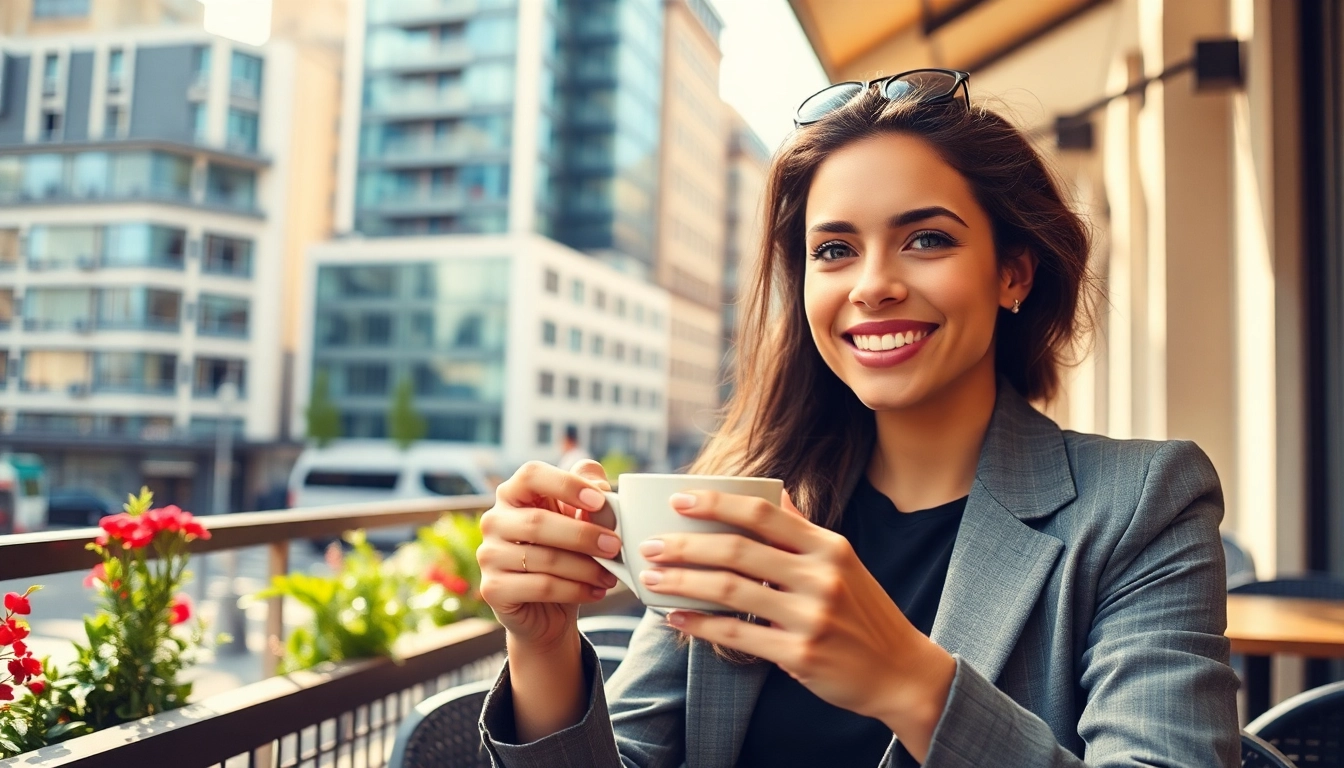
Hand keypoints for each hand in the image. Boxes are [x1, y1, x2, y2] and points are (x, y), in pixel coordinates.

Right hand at [476, 460, 621, 652]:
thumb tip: (599, 483)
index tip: (600, 501)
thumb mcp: (580, 519)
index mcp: (513, 493)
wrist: (548, 606)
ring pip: (544, 559)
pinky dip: (575, 590)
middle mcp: (494, 520)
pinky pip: (541, 587)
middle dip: (583, 535)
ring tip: (610, 575)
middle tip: (614, 546)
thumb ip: (590, 493)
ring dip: (585, 568)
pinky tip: (595, 591)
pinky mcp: (493, 589)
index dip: (567, 485)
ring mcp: (489, 555)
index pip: (532, 475)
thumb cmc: (565, 553)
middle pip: (538, 522)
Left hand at [636, 491, 955, 759]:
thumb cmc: (864, 614)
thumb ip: (804, 530)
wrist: (901, 671)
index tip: (679, 501)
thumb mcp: (843, 563)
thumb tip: (774, 491)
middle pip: (738, 550)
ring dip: (683, 582)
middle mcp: (821, 576)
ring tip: (652, 579)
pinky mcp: (801, 654)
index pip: (764, 514)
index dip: (717, 503)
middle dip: (686, 545)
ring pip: (731, 590)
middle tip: (650, 545)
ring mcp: (812, 616)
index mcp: (829, 547)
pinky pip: (738, 635)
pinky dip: (701, 624)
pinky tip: (677, 617)